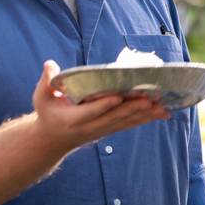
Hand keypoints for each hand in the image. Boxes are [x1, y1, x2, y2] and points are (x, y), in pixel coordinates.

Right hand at [33, 60, 170, 154]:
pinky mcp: (111, 130)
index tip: (117, 97)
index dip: (104, 104)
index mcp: (72, 119)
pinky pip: (131, 124)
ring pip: (126, 122)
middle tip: (149, 99)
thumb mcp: (42, 98)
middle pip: (114, 117)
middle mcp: (90, 127)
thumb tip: (50, 64)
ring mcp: (102, 130)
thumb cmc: (48, 113)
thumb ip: (46, 82)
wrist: (53, 140)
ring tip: (162, 107)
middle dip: (132, 108)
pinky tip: (162, 113)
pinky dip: (147, 119)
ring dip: (145, 114)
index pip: (90, 111)